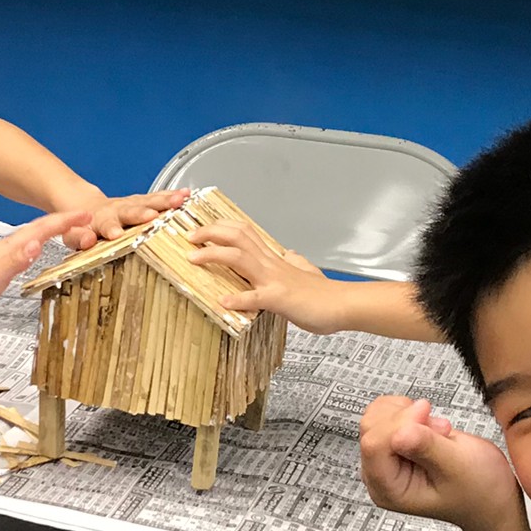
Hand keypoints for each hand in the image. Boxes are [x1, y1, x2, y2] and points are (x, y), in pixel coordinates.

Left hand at [0, 210, 87, 332]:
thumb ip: (14, 261)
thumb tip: (36, 243)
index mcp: (7, 248)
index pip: (40, 229)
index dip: (63, 220)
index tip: (85, 214)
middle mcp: (5, 250)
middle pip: (38, 229)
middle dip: (61, 221)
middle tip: (84, 219)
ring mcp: (1, 261)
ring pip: (32, 240)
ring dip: (51, 233)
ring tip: (68, 231)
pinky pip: (25, 255)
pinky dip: (38, 249)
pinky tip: (37, 254)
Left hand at [64, 188, 187, 250]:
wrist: (87, 206)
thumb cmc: (83, 227)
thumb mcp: (72, 235)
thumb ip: (78, 238)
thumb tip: (87, 240)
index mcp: (100, 220)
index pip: (105, 225)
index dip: (111, 228)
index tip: (116, 234)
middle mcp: (118, 209)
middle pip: (131, 210)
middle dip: (142, 212)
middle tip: (152, 215)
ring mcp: (132, 204)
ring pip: (148, 200)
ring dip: (164, 201)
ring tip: (180, 199)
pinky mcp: (142, 201)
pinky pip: (158, 197)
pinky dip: (172, 195)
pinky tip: (186, 194)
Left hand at [187, 221, 350, 331]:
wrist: (342, 305)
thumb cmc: (323, 294)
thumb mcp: (305, 271)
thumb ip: (293, 262)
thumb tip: (289, 254)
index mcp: (273, 259)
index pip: (243, 232)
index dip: (220, 226)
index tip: (200, 226)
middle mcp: (271, 264)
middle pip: (237, 237)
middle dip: (209, 233)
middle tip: (188, 236)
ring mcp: (274, 280)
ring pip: (240, 259)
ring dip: (214, 256)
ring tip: (194, 259)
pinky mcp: (280, 299)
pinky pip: (256, 297)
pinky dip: (238, 299)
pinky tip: (223, 302)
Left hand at [358, 394, 523, 530]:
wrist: (492, 496)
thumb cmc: (479, 490)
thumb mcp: (459, 467)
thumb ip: (428, 448)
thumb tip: (399, 432)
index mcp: (389, 489)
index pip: (374, 444)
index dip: (400, 423)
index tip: (428, 417)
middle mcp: (380, 474)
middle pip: (372, 427)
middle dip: (407, 418)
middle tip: (439, 430)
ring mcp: (386, 459)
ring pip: (378, 415)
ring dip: (410, 413)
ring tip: (437, 431)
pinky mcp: (393, 444)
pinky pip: (388, 413)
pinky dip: (411, 411)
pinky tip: (431, 427)